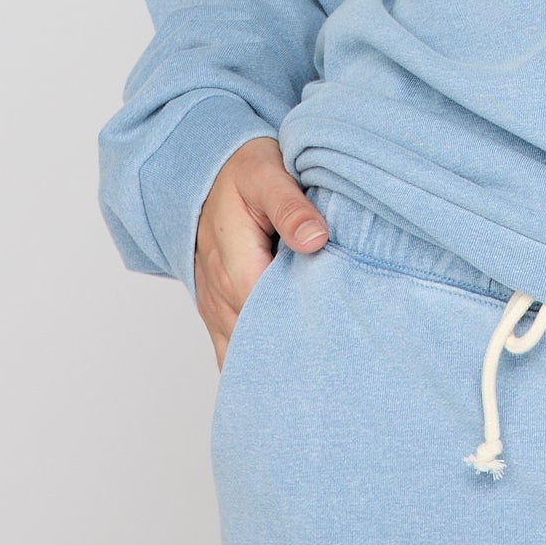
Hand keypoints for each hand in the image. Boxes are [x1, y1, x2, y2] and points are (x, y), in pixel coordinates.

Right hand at [193, 135, 328, 367]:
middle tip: (333, 359)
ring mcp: (215, 303)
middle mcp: (220, 292)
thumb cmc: (243, 171)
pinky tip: (278, 373)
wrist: (209, 171)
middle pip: (257, 339)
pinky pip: (228, 345)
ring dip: (273, 357)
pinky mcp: (217, 306)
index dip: (303, 326)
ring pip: (241, 349)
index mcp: (236, 265)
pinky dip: (251, 359)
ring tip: (311, 371)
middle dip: (292, 349)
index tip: (336, 331)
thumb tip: (316, 239)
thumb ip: (291, 209)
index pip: (270, 315)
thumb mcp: (267, 177)